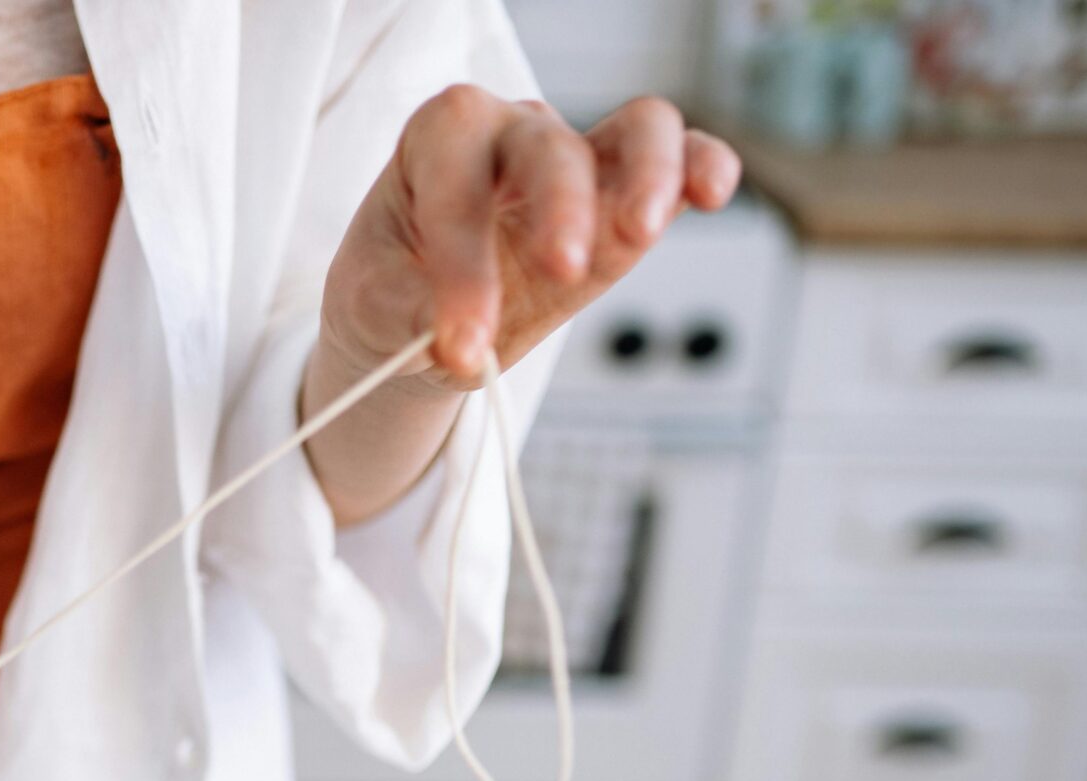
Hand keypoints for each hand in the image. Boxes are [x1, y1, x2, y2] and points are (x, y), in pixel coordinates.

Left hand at [322, 89, 740, 386]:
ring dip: (649, 174)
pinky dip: (703, 166)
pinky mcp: (628, 194)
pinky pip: (683, 159)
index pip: (457, 181)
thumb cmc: (392, 286)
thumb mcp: (374, 304)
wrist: (420, 311)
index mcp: (439, 140)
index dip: (461, 265)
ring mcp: (580, 157)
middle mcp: (514, 132)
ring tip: (642, 230)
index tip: (460, 345)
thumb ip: (406, 310)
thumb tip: (453, 336)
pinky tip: (712, 194)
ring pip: (637, 129)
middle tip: (560, 271)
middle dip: (558, 207)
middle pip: (549, 144)